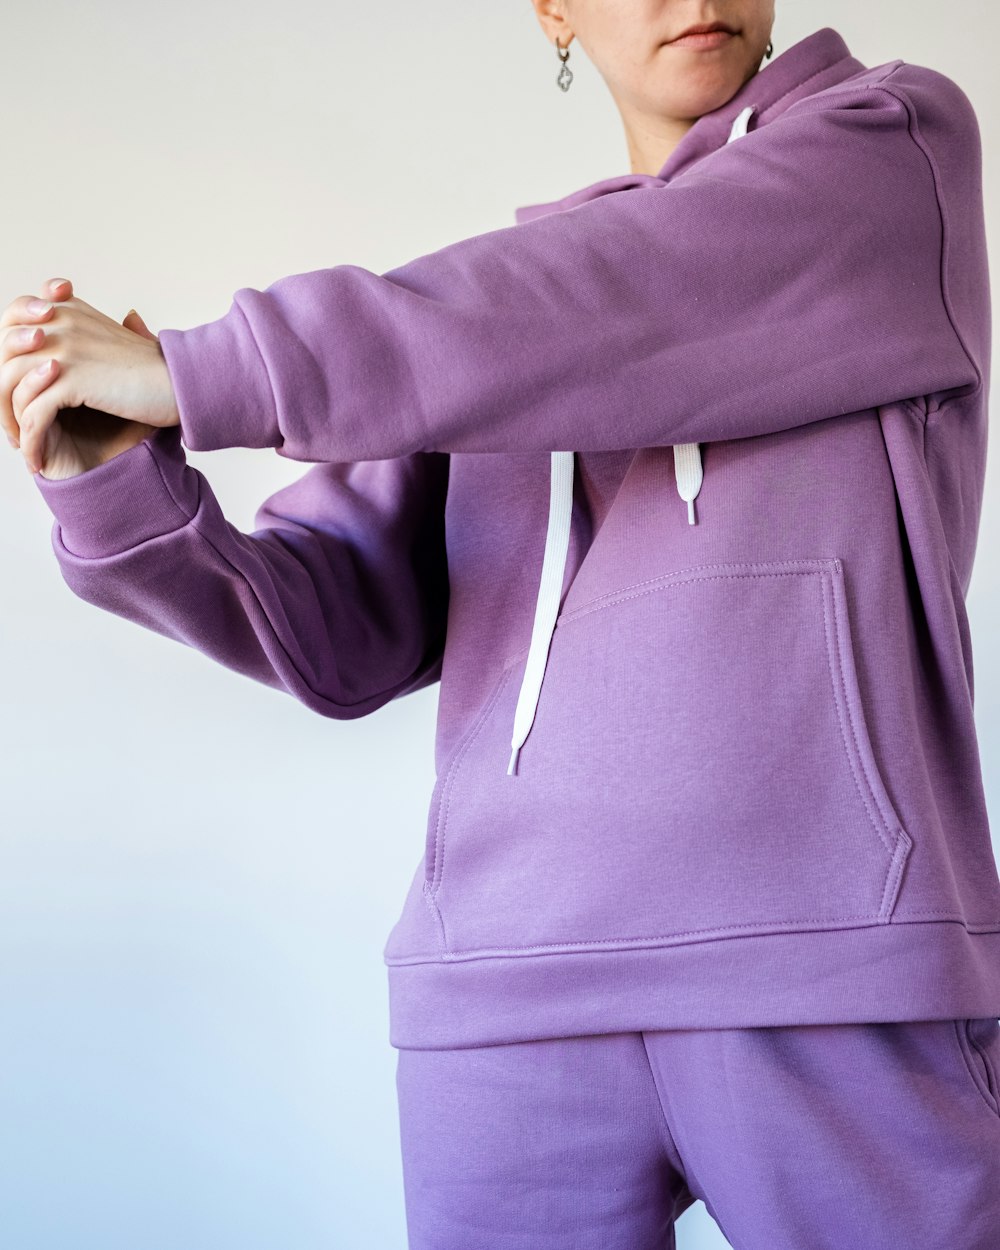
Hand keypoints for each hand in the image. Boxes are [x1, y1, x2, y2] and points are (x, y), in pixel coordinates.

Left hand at [1, 276, 180, 475]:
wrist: (186, 383)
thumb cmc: (164, 370)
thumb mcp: (131, 340)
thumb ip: (109, 334)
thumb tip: (129, 318)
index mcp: (68, 311)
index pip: (12, 329)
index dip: (6, 364)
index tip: (16, 398)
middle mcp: (59, 322)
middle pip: (4, 360)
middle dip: (2, 400)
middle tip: (13, 430)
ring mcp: (62, 348)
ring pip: (10, 388)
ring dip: (13, 424)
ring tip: (25, 449)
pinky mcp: (70, 379)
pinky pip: (33, 413)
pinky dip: (31, 441)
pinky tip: (38, 461)